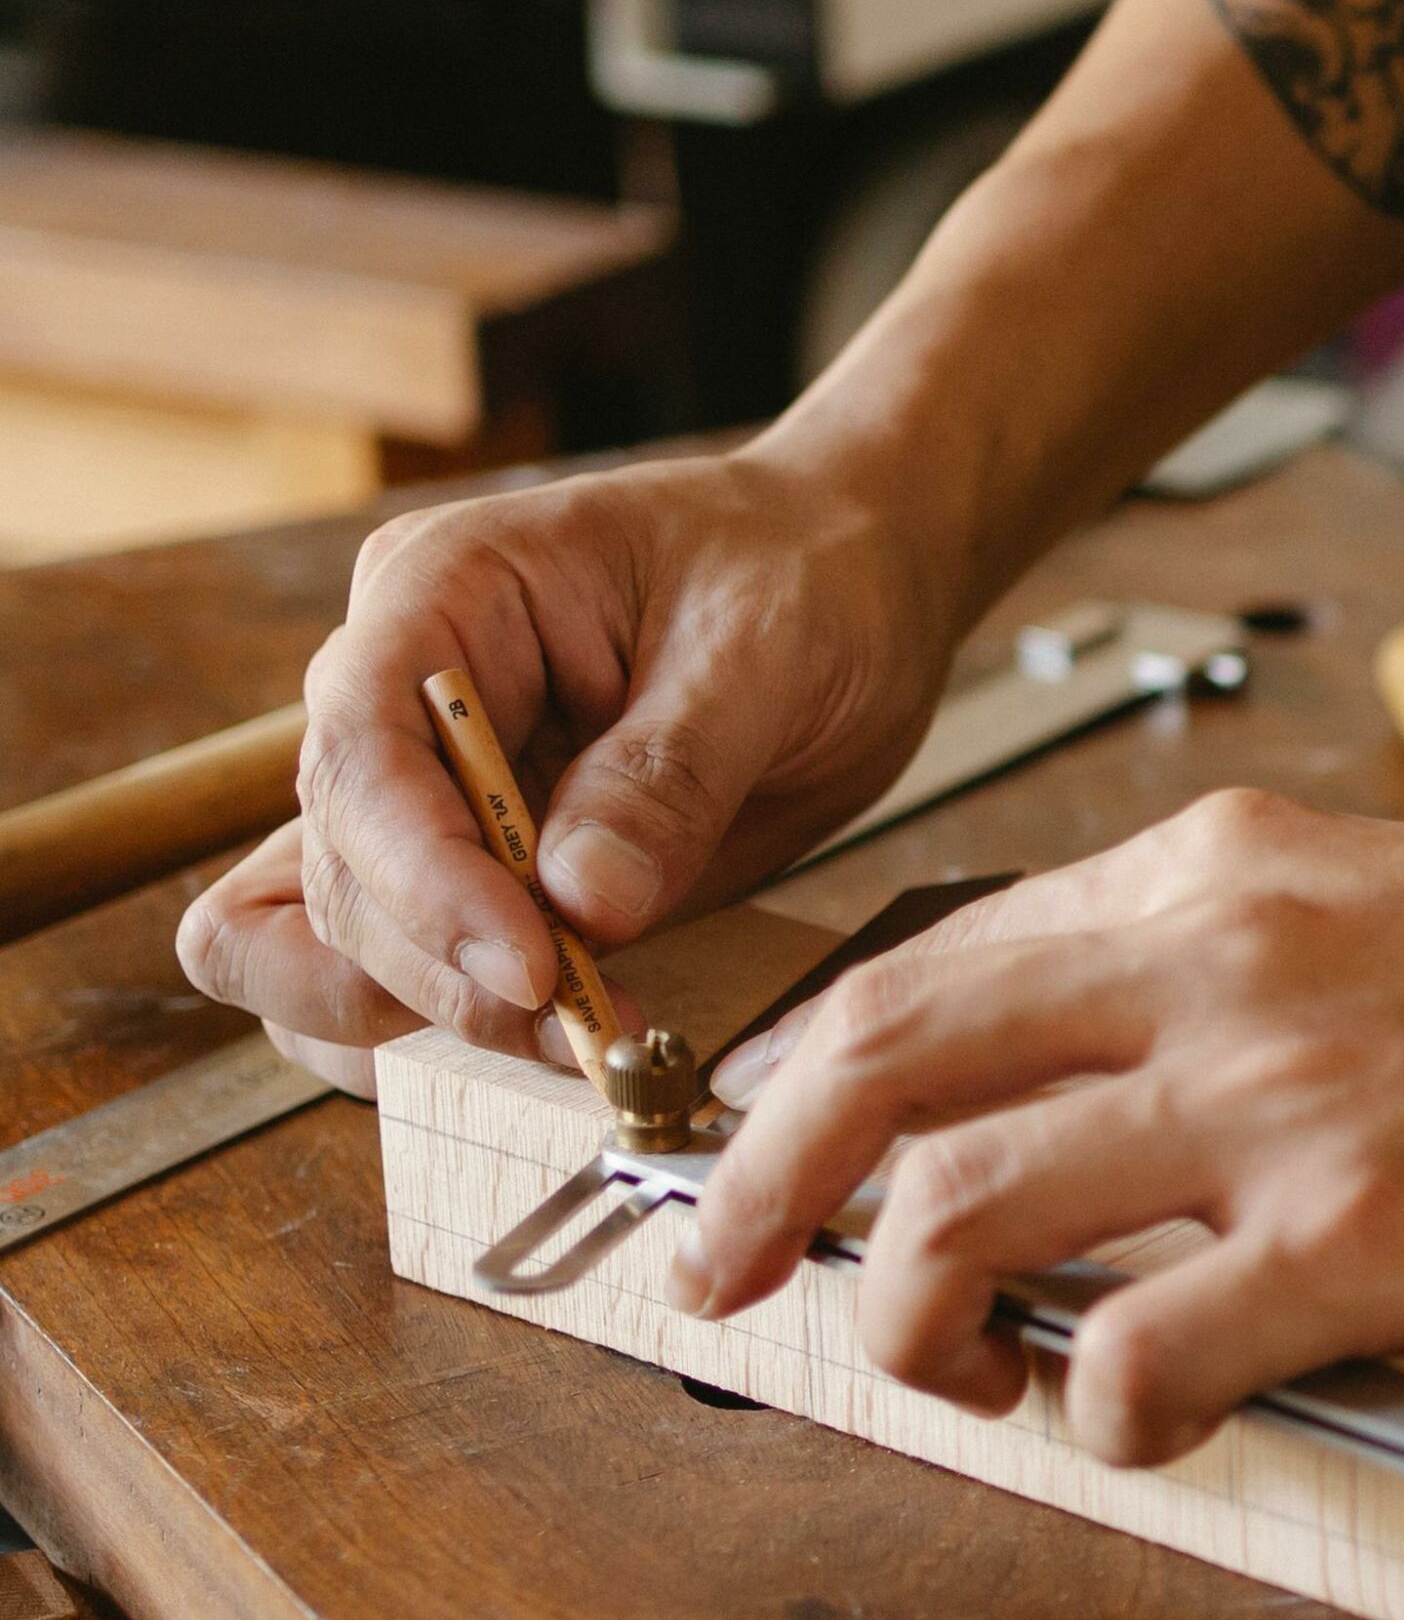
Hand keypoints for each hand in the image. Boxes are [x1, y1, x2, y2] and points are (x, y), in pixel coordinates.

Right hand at [177, 446, 960, 1094]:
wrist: (850, 594)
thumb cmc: (798, 574)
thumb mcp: (762, 649)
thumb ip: (670, 774)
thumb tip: (582, 905)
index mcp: (441, 593)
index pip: (364, 750)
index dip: (425, 877)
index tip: (533, 967)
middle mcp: (398, 698)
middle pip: (341, 867)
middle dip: (445, 969)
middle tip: (584, 1026)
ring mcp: (423, 796)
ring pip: (338, 941)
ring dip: (438, 1016)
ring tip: (583, 1040)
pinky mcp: (470, 879)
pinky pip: (396, 973)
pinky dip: (449, 1030)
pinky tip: (552, 1045)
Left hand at [677, 790, 1403, 1465]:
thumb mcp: (1347, 895)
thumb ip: (1180, 958)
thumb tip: (1030, 1060)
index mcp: (1197, 881)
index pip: (918, 969)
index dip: (795, 1075)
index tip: (752, 1149)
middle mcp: (1208, 969)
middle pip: (883, 1065)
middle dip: (753, 1181)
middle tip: (714, 1270)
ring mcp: (1278, 1102)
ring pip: (962, 1210)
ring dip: (905, 1318)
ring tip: (952, 1371)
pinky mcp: (1366, 1239)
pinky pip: (1137, 1351)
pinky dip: (1091, 1414)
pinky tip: (1129, 1422)